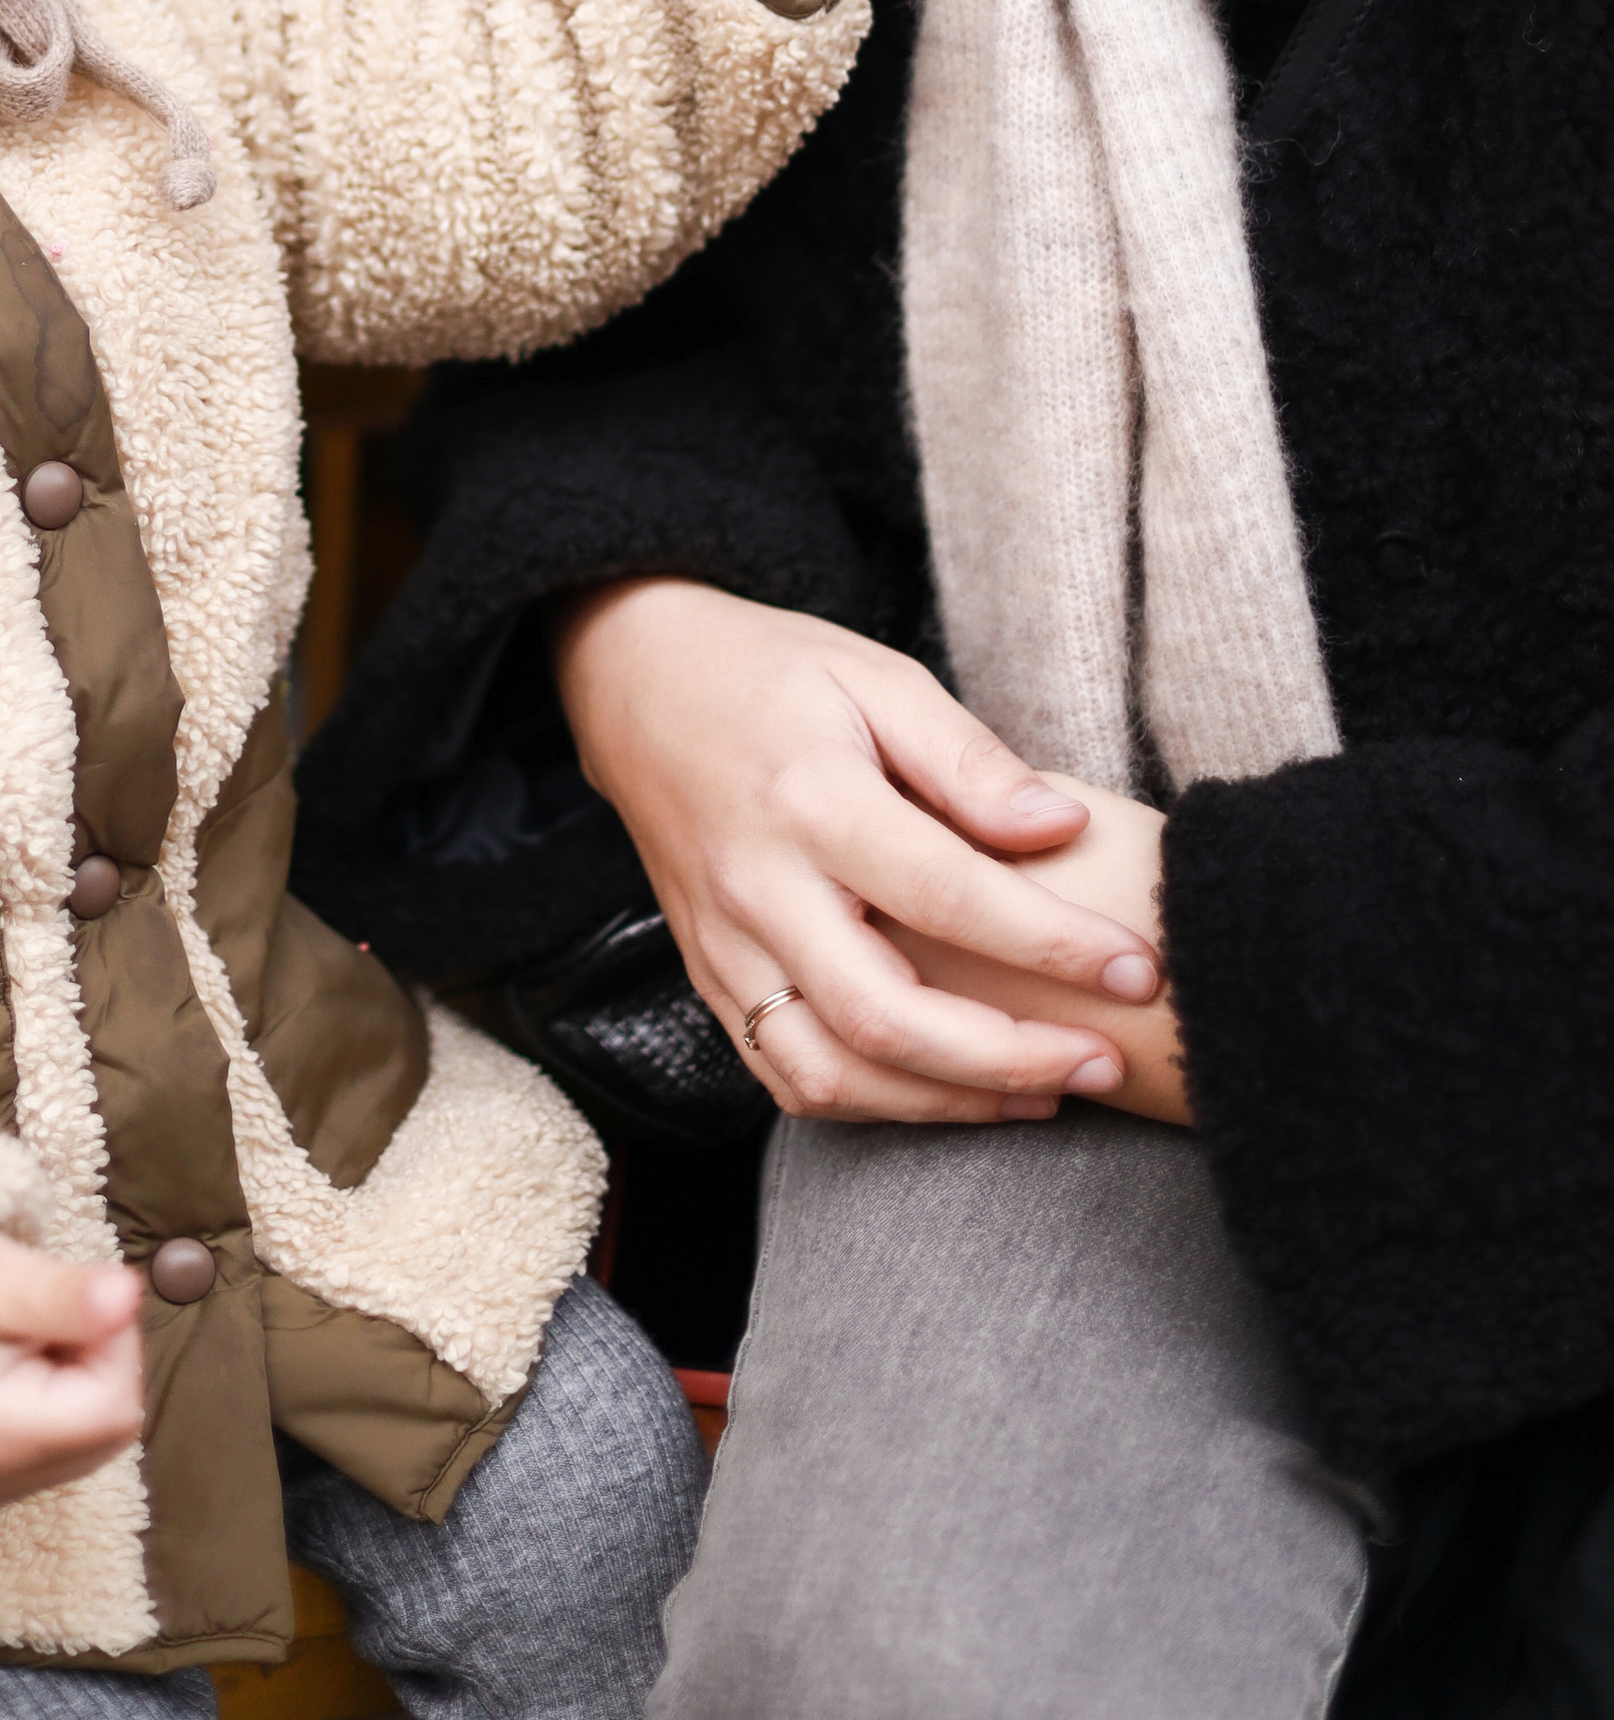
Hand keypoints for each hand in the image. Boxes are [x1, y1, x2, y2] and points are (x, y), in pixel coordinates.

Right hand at [0, 1231, 143, 1508]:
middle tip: (43, 1320)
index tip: (65, 1303)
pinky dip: (69, 1399)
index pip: (112, 1406)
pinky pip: (74, 1445)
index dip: (111, 1345)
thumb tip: (128, 1297)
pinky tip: (26, 1369)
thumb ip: (63, 1292)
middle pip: (111, 1424)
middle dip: (99, 1360)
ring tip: (29, 1341)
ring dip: (86, 1377)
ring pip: (100, 1435)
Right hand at [554, 581, 1162, 1124]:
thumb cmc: (774, 674)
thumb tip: (1061, 830)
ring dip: (947, 1102)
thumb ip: (970, 760)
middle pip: (885, 1015)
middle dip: (1009, 1057)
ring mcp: (724, 945)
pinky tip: (951, 1089)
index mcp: (810, 799)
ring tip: (1045, 1089)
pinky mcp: (711, 976)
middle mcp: (758, 887)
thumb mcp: (878, 676)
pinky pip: (787, 1074)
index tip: (1139, 963)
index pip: (947, 896)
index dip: (1052, 943)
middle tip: (1105, 1058)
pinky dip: (874, 1104)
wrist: (638, 683)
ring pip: (831, 1071)